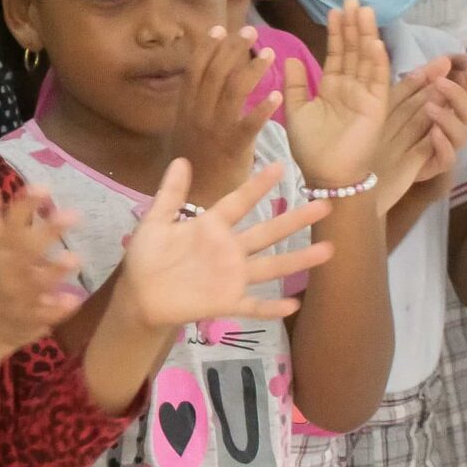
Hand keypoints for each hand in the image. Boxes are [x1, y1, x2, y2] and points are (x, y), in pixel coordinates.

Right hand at [0, 173, 85, 361]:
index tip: (42, 187)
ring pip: (36, 283)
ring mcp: (16, 295)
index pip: (9, 222)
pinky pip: (44, 314)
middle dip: (47, 233)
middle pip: (25, 249)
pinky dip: (57, 309)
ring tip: (75, 257)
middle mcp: (4, 269)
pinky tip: (74, 300)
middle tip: (73, 214)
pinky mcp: (28, 318)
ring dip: (53, 271)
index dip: (25, 204)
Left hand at [117, 160, 333, 329]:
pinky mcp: (225, 302)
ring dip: (297, 259)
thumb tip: (180, 159)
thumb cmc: (147, 257)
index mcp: (210, 228)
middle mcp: (228, 250)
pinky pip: (252, 306)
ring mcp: (230, 277)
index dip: (257, 186)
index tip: (280, 166)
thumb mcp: (155, 223)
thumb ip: (170, 194)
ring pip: (270, 266)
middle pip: (267, 233)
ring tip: (327, 249)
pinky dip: (271, 307)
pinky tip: (293, 303)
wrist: (138, 295)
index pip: (238, 202)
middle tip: (324, 206)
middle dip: (294, 220)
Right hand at [171, 26, 275, 203]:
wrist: (194, 199)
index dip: (206, 48)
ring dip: (251, 70)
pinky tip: (278, 95)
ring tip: (270, 52)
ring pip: (231, 92)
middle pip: (213, 74)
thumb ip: (195, 106)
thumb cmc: (195, 164)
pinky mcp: (232, 147)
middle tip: (250, 30)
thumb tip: (205, 82)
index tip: (219, 28)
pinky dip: (263, 108)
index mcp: (185, 108)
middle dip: (231, 49)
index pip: (194, 70)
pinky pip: (248, 124)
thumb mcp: (187, 130)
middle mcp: (196, 114)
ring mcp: (213, 130)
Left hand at [284, 2, 389, 187]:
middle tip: (352, 1)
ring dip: (366, 35)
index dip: (337, 32)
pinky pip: (378, 80)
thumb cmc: (310, 148)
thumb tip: (290, 57)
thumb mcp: (295, 111)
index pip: (337, 53)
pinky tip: (374, 42)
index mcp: (332, 88)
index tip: (335, 10)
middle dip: (354, 26)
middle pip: (354, 50)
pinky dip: (377, 61)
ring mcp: (366, 96)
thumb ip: (295, 85)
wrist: (325, 175)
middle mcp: (351, 88)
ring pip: (367, 59)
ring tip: (364, 11)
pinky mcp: (376, 107)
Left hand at [373, 60, 466, 210]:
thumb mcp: (387, 105)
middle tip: (446, 81)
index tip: (465, 64)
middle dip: (462, 94)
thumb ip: (410, 84)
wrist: (354, 177)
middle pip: (465, 111)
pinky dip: (443, 145)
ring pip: (460, 134)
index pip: (458, 95)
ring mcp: (436, 150)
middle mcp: (440, 130)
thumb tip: (438, 59)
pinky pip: (446, 159)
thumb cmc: (371, 137)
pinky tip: (433, 134)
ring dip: (449, 118)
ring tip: (432, 107)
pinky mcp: (429, 168)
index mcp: (432, 113)